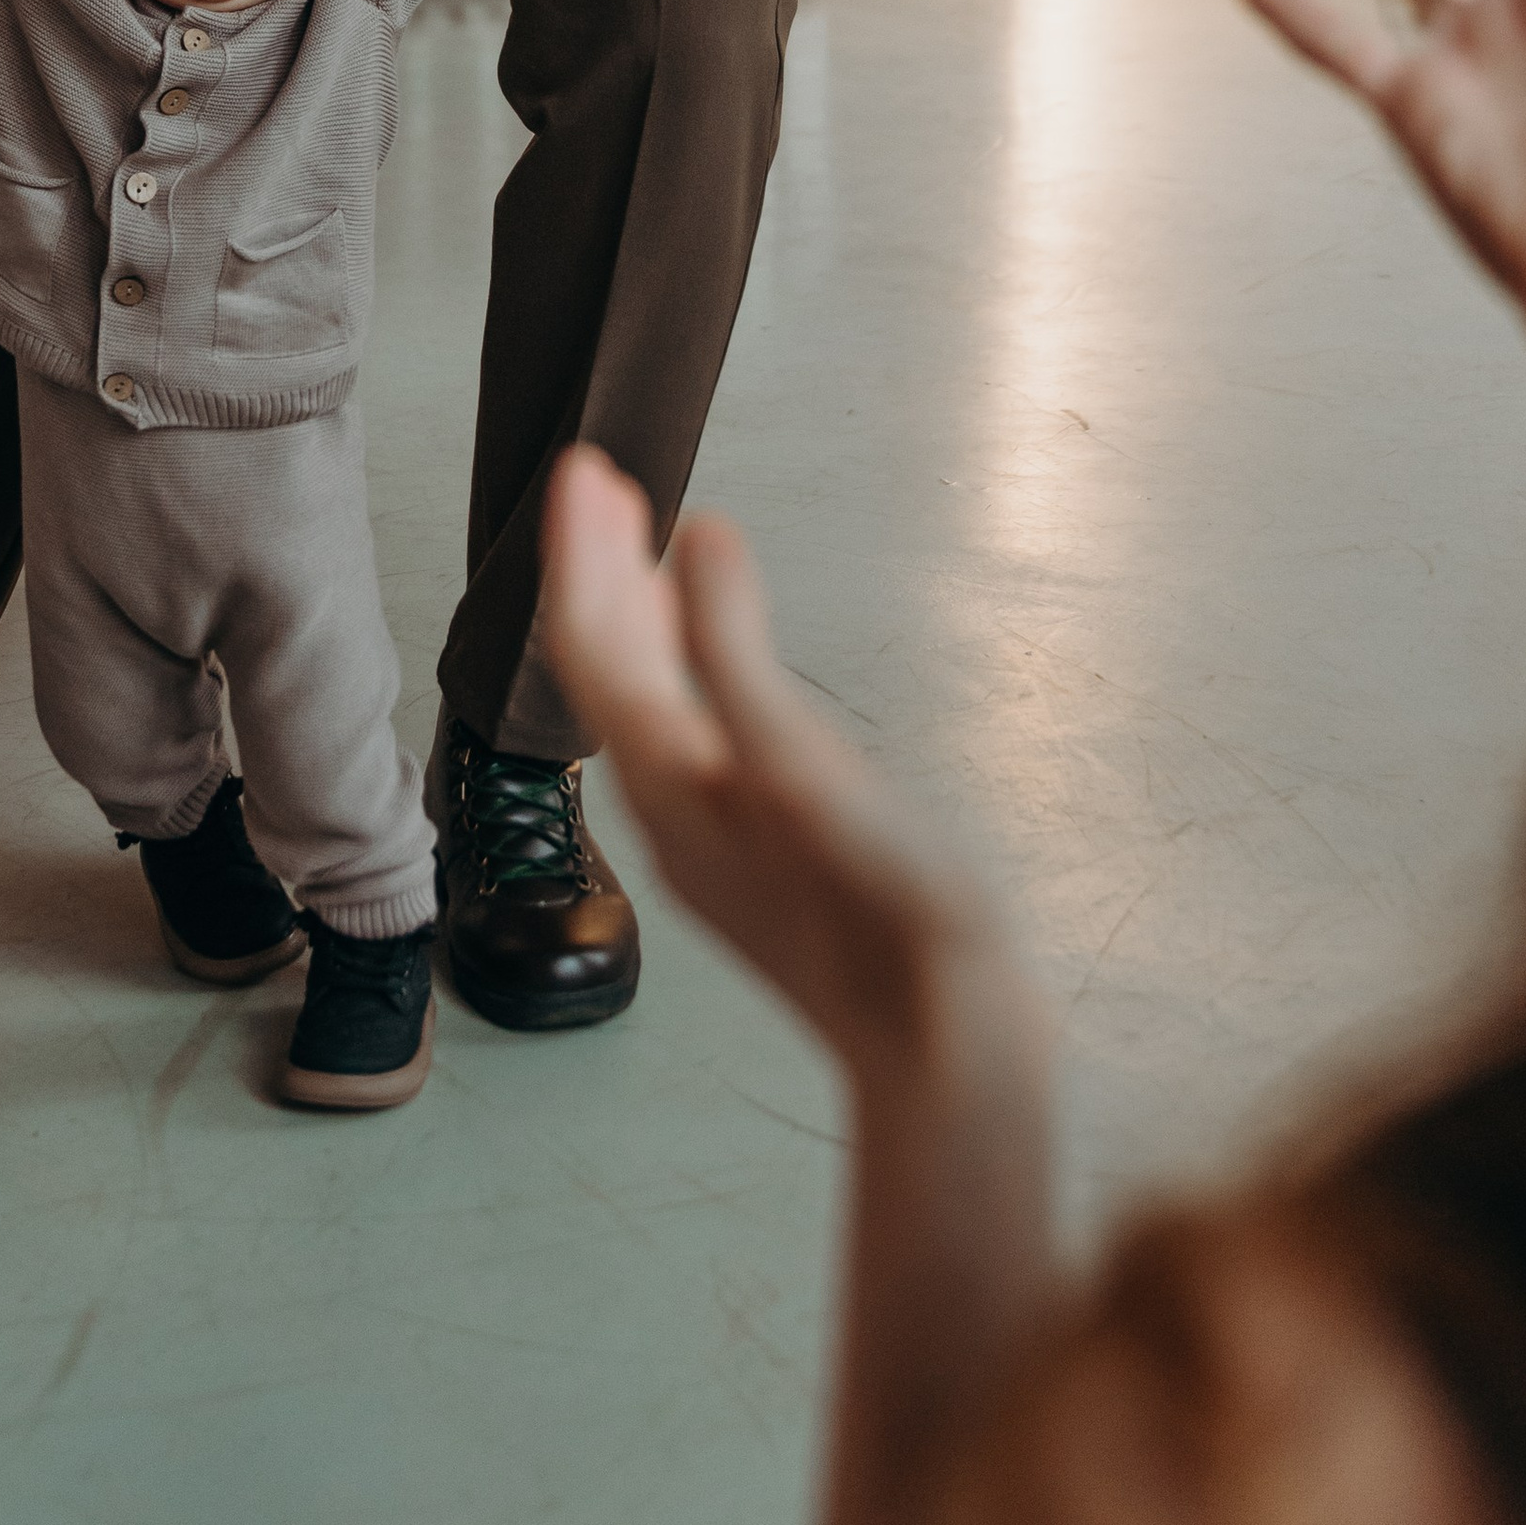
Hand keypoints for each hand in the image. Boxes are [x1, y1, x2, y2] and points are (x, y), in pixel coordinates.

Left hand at [540, 448, 1044, 1114]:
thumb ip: (741, 655)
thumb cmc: (891, 920)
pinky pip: (690, 738)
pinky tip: (714, 662)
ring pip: (646, 706)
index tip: (583, 472)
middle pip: (610, 672)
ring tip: (645, 550)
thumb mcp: (811, 771)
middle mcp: (674, 806)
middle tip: (603, 488)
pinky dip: (688, 672)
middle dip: (602, 573)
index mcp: (674, 779)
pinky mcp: (757, 856)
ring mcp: (711, 836)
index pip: (594, 644)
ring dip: (639, 618)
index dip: (582, 555)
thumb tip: (700, 535)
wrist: (943, 1052)